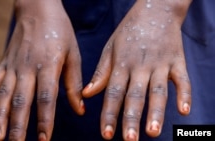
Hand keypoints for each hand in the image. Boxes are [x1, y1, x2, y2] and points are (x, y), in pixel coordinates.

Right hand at [0, 1, 84, 139]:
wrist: (38, 8)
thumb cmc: (60, 32)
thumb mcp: (73, 55)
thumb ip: (75, 83)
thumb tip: (81, 110)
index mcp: (49, 66)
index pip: (46, 98)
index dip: (45, 120)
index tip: (43, 140)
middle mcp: (28, 67)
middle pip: (21, 100)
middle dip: (17, 125)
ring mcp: (14, 64)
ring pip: (4, 94)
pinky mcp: (5, 61)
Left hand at [83, 0, 191, 139]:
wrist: (155, 9)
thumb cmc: (129, 31)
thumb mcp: (110, 49)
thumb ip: (101, 73)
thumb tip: (87, 95)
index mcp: (122, 64)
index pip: (113, 93)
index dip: (109, 114)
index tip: (106, 134)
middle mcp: (140, 66)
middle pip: (135, 95)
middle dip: (131, 119)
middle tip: (129, 140)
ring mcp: (160, 63)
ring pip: (158, 90)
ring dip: (156, 112)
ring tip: (152, 132)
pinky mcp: (177, 60)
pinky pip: (183, 79)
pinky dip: (184, 94)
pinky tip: (184, 110)